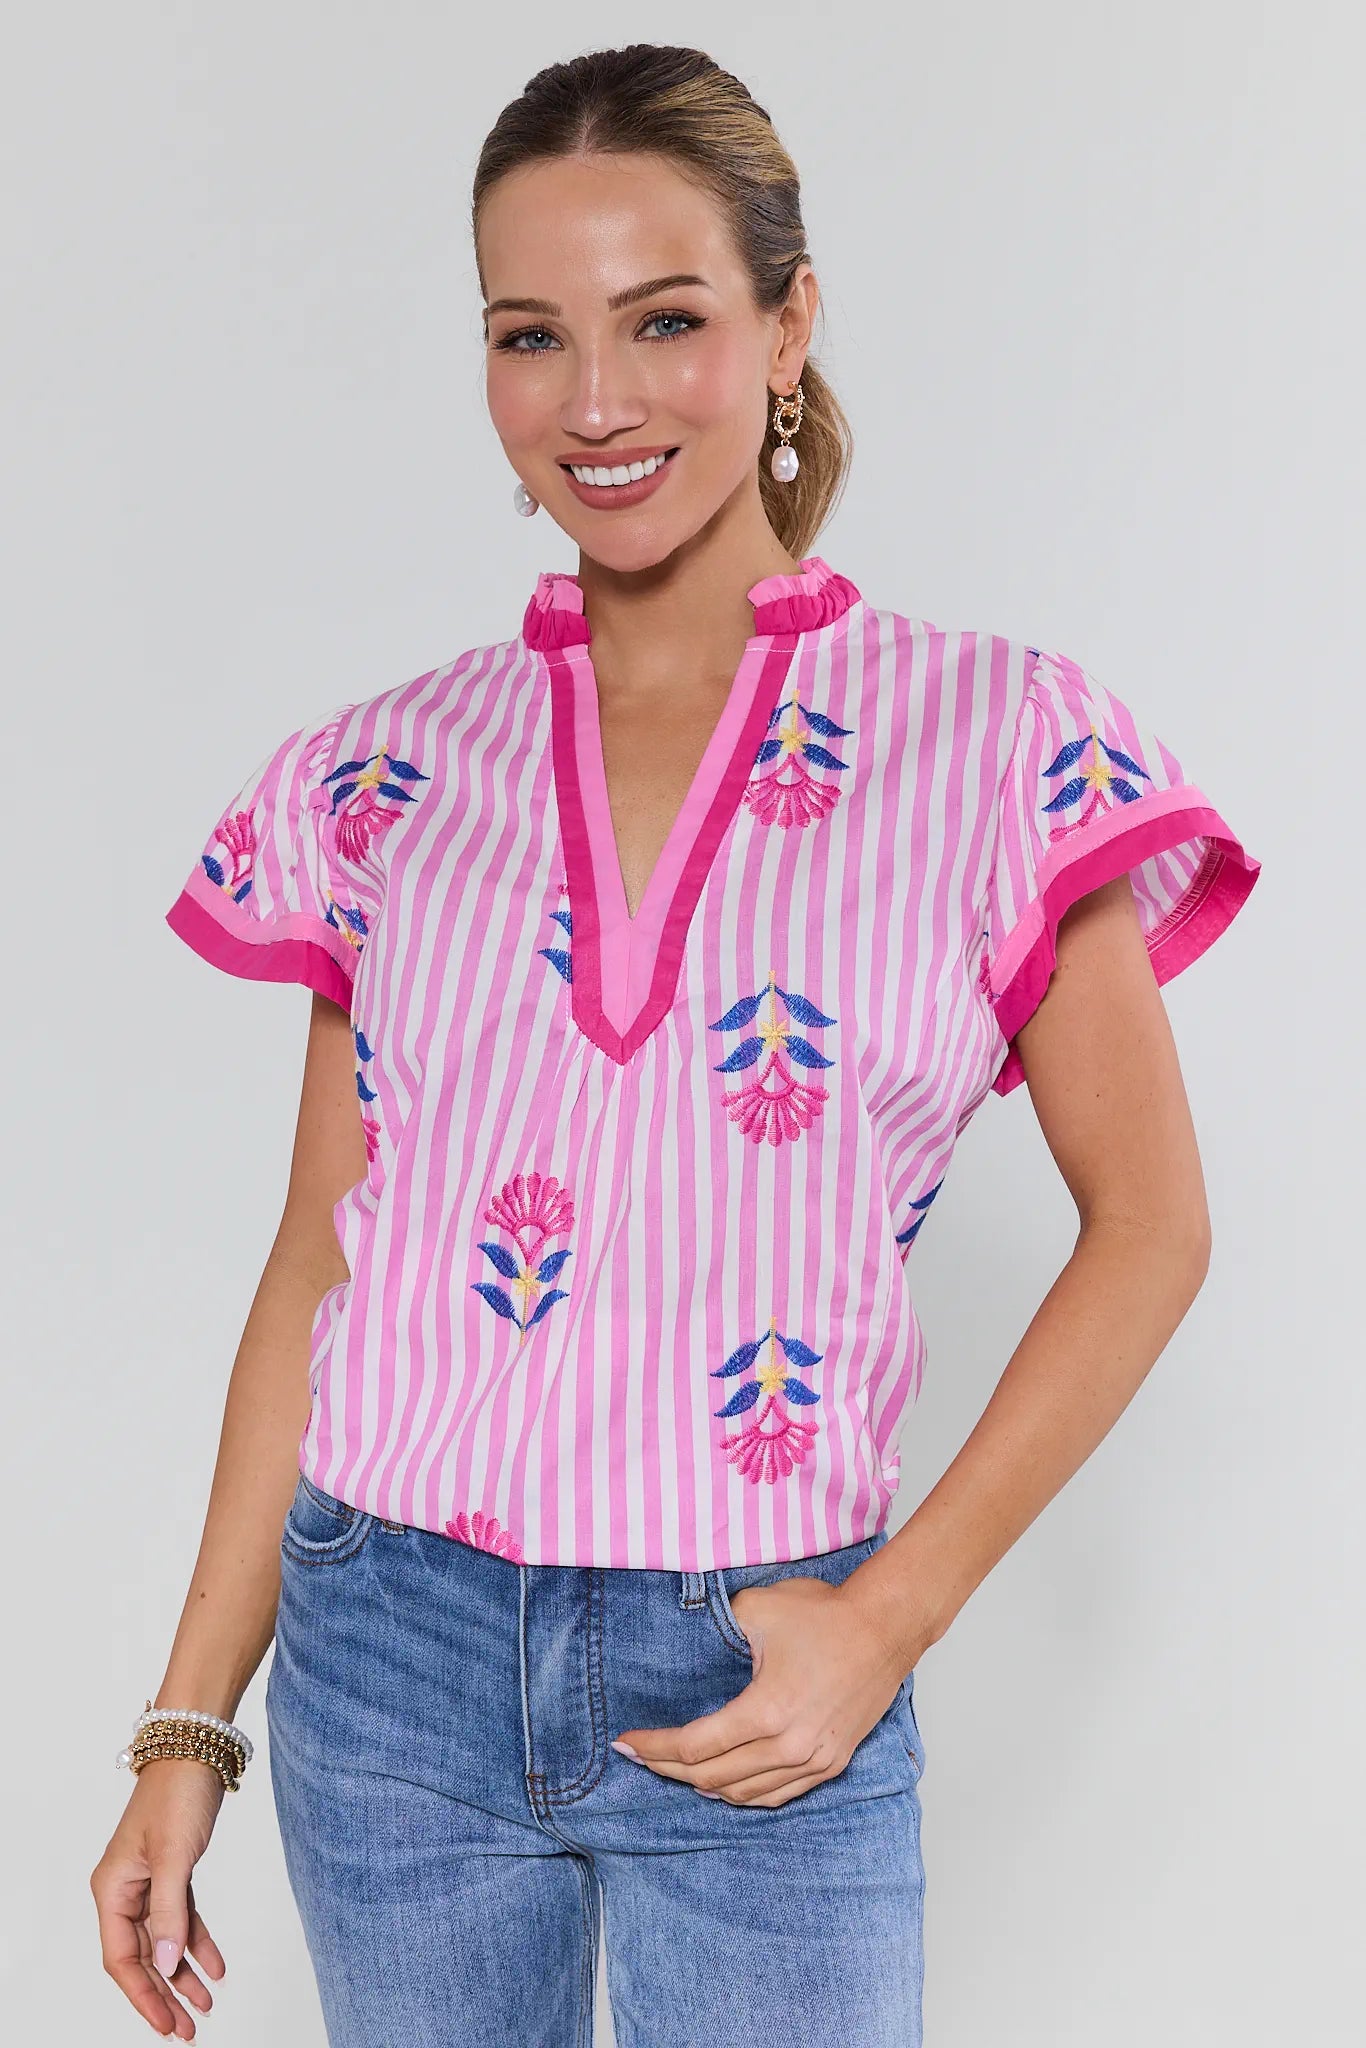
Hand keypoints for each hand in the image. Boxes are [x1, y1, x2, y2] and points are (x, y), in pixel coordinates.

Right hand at [90, 1760, 227, 2038]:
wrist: (197, 1746)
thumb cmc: (178, 1792)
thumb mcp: (175, 1856)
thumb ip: (171, 1913)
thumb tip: (165, 1966)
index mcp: (113, 1889)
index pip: (122, 1958)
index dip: (144, 1996)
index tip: (168, 2024)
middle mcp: (125, 1888)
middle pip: (142, 1956)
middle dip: (164, 1994)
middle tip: (189, 2029)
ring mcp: (149, 1880)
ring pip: (164, 1940)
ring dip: (183, 1973)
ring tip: (206, 2005)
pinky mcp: (173, 1869)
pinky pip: (182, 1917)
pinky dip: (197, 1942)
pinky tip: (215, 1966)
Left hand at [611, 1570, 913, 1807]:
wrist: (885, 1628)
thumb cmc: (826, 1615)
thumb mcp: (758, 1609)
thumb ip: (715, 1628)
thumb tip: (682, 1639)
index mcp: (767, 1711)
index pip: (695, 1747)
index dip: (654, 1748)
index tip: (626, 1743)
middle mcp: (790, 1746)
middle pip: (711, 1777)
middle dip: (668, 1768)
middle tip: (640, 1756)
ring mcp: (814, 1761)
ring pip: (743, 1793)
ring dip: (703, 1785)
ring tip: (673, 1768)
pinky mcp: (831, 1763)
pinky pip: (777, 1795)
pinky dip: (743, 1794)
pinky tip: (721, 1784)